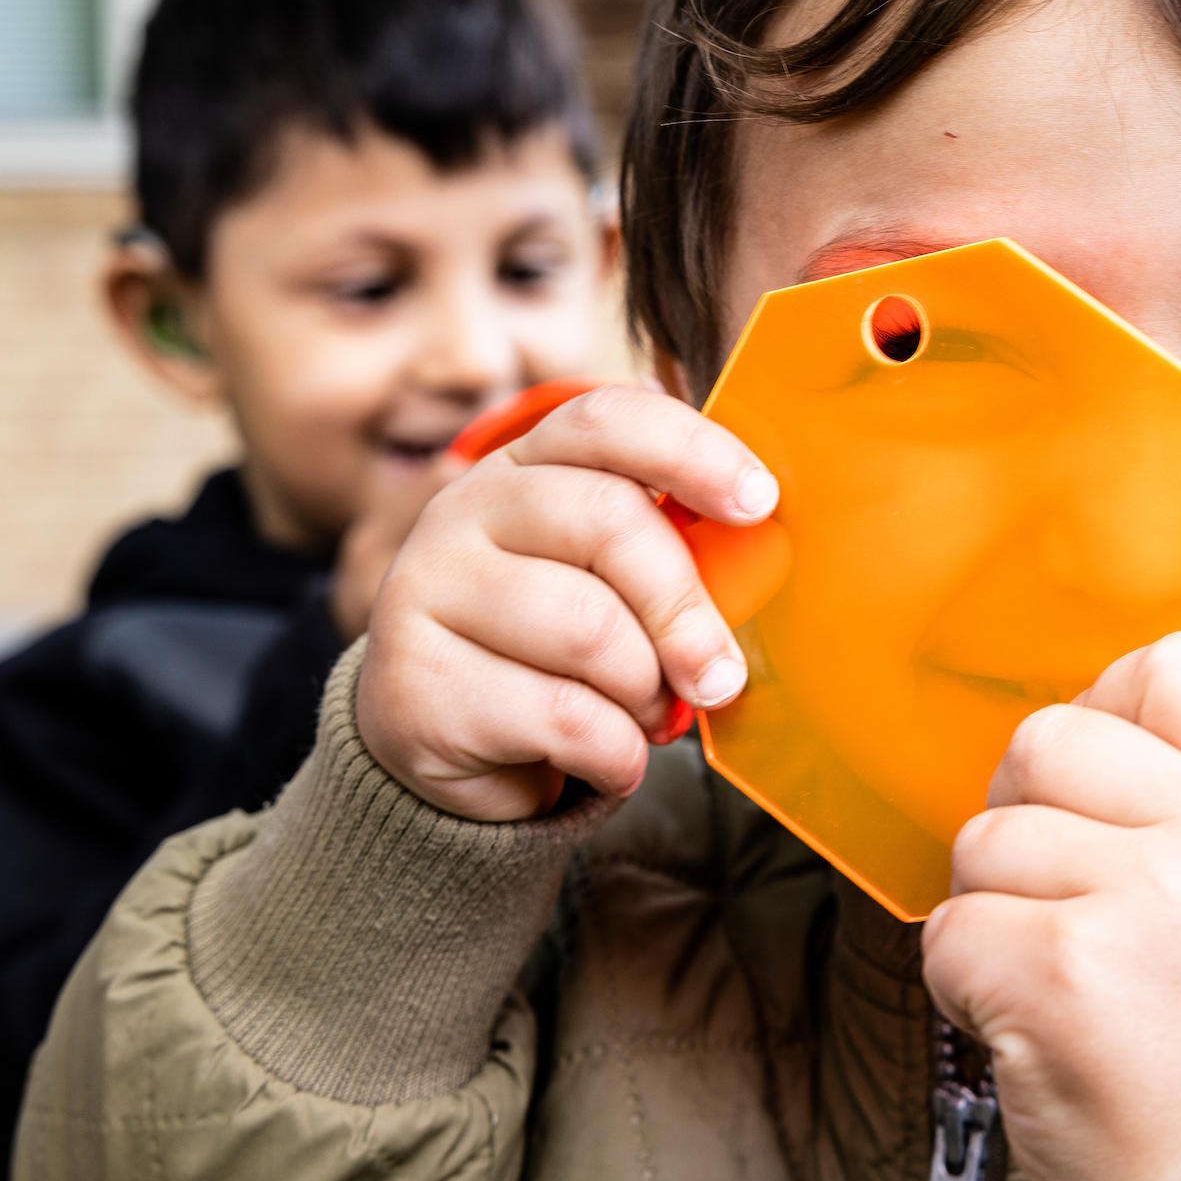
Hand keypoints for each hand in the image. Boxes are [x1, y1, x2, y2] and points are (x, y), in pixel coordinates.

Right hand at [355, 385, 778, 821]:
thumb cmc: (552, 651)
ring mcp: (426, 593)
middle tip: (718, 676)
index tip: (760, 503)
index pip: (606, 422)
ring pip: (590, 630)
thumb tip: (760, 552)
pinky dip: (617, 752)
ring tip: (648, 717)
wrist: (442, 740)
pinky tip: (613, 758)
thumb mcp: (603, 583)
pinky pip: (564, 716)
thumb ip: (666, 553)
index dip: (692, 451)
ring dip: (648, 693)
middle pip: (609, 522)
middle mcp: (464, 512)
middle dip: (685, 609)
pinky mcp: (419, 684)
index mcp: (521, 466)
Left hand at [922, 632, 1180, 1180]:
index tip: (1101, 801)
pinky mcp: (1059, 972)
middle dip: (1024, 824)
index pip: (1168, 665)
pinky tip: (1034, 1030)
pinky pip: (950, 928)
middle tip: (1067, 912)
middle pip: (1044, 739)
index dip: (1106, 715)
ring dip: (993, 914)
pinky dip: (964, 986)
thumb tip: (1081, 716)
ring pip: (983, 838)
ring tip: (1065, 984)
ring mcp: (1141, 902)